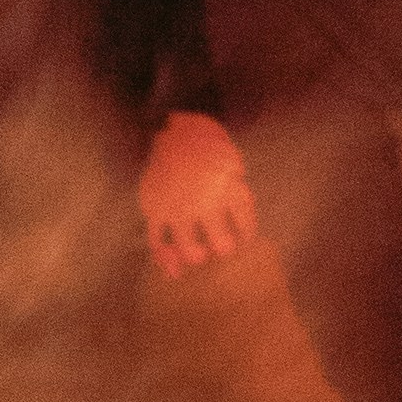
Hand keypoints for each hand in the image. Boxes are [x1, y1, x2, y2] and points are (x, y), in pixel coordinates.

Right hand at [138, 108, 257, 276]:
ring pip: (190, 250)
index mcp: (231, 188)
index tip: (243, 238)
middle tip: (220, 245)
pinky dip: (164, 259)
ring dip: (196, 256)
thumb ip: (235, 190)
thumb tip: (236, 223)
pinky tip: (173, 270)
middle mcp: (206, 202)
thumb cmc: (206, 145)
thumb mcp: (232, 161)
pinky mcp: (156, 210)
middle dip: (223, 248)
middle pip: (222, 245)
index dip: (246, 236)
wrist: (171, 130)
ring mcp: (179, 208)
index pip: (245, 226)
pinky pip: (158, 243)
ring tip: (198, 254)